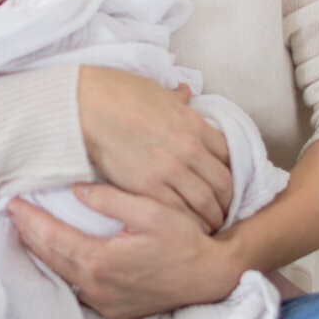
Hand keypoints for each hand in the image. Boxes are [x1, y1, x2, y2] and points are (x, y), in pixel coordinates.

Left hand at [9, 184, 244, 318]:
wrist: (212, 278)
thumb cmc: (185, 242)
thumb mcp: (151, 211)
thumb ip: (111, 199)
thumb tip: (77, 191)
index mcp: (101, 262)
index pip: (52, 239)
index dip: (30, 220)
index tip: (13, 204)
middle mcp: (97, 288)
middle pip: (50, 259)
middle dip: (29, 235)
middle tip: (13, 214)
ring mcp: (105, 304)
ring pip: (62, 277)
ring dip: (44, 254)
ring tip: (29, 232)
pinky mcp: (114, 311)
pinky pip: (78, 290)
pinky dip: (64, 271)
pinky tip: (60, 257)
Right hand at [78, 66, 232, 231]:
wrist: (86, 105)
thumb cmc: (117, 92)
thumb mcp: (156, 89)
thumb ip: (176, 98)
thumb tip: (185, 93)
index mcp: (193, 124)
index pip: (228, 154)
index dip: (232, 172)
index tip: (226, 183)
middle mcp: (188, 148)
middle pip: (223, 183)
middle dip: (227, 201)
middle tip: (224, 212)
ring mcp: (169, 169)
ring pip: (205, 202)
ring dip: (211, 217)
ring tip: (209, 226)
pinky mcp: (147, 186)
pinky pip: (177, 211)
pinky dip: (187, 223)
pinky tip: (186, 229)